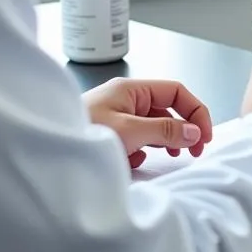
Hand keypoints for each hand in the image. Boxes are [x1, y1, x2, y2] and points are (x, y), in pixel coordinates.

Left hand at [83, 78, 212, 169]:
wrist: (47, 151)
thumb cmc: (84, 132)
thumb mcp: (130, 131)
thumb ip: (164, 131)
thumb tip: (195, 133)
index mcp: (133, 89)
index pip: (176, 92)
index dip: (195, 111)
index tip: (205, 137)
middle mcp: (127, 100)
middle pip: (167, 109)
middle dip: (183, 128)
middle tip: (194, 152)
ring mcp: (118, 117)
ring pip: (154, 126)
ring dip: (165, 141)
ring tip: (173, 158)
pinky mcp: (110, 136)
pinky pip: (138, 140)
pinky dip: (143, 151)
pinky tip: (136, 162)